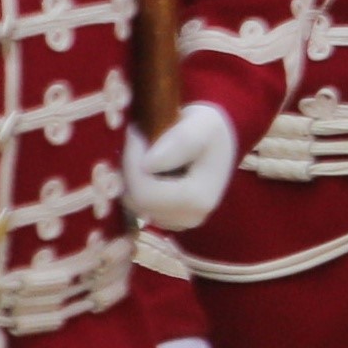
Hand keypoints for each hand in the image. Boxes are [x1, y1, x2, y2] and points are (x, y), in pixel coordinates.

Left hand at [123, 103, 238, 231]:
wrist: (217, 141)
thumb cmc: (210, 130)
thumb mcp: (202, 125)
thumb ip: (179, 141)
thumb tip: (147, 165)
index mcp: (199, 200)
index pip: (145, 192)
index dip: (132, 163)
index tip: (135, 133)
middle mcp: (191, 218)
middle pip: (138, 201)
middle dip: (129, 170)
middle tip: (136, 140)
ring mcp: (181, 222)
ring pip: (135, 205)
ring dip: (131, 177)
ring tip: (143, 151)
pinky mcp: (171, 220)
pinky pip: (140, 207)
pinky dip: (137, 186)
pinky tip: (149, 167)